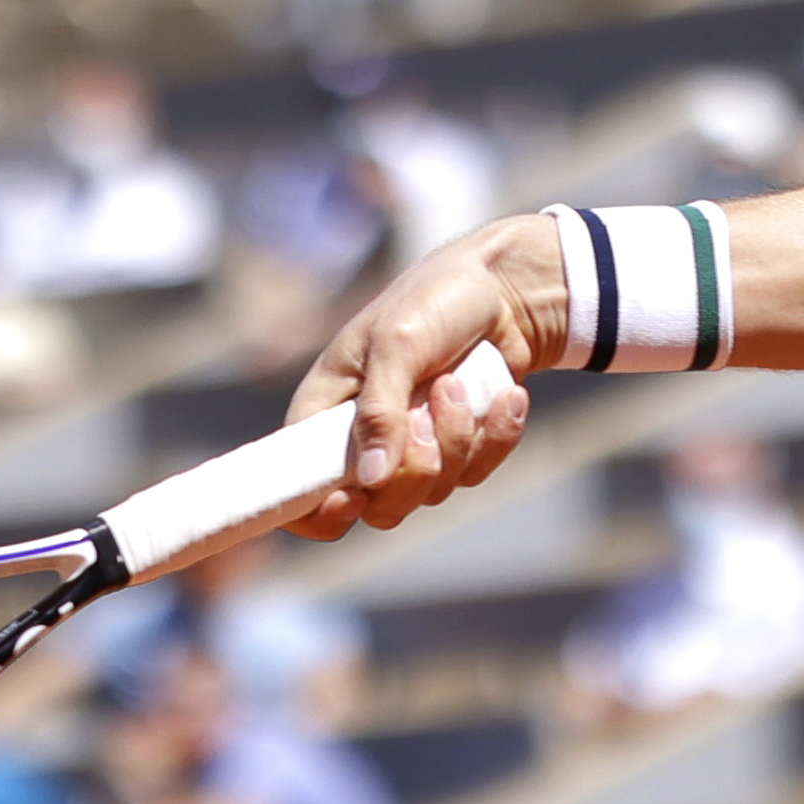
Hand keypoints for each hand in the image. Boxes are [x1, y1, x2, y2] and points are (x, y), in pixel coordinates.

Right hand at [282, 218, 560, 536]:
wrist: (503, 289)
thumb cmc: (432, 301)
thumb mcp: (398, 343)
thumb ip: (381, 411)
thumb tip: (370, 481)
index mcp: (325, 413)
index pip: (297, 488)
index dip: (315, 513)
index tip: (350, 498)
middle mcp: (364, 439)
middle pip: (379, 506)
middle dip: (414, 467)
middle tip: (427, 412)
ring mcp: (413, 448)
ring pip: (432, 492)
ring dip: (457, 439)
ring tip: (459, 382)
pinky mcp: (459, 447)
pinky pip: (477, 472)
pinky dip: (496, 435)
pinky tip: (506, 396)